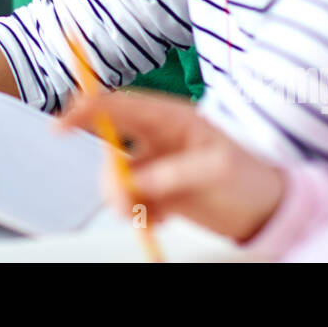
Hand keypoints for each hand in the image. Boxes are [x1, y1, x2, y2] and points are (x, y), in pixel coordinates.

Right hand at [57, 90, 286, 242]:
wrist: (267, 209)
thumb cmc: (251, 177)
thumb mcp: (216, 172)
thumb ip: (171, 173)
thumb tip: (134, 182)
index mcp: (170, 118)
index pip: (118, 106)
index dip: (84, 111)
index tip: (59, 127)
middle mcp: (158, 137)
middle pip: (111, 148)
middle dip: (112, 179)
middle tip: (127, 205)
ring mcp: (156, 163)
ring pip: (117, 178)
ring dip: (126, 201)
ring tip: (153, 218)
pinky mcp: (158, 188)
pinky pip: (130, 199)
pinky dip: (138, 214)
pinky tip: (162, 220)